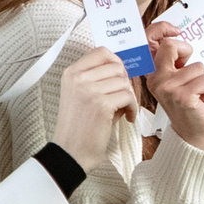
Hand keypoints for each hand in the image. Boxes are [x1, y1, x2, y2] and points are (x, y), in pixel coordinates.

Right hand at [51, 47, 136, 172]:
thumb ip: (99, 80)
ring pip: (124, 82)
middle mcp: (78, 78)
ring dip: (130, 98)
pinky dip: (133, 108)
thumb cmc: (80, 126)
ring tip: (123, 110)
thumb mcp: (82, 95)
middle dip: (125, 82)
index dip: (116, 63)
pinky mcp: (101, 104)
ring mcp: (88, 90)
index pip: (101, 52)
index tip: (120, 77)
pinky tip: (127, 118)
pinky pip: (128, 97)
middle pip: (116, 66)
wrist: (71, 151)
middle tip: (123, 98)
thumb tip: (123, 71)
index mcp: (71, 73)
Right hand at [146, 24, 203, 149]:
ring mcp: (169, 89)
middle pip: (171, 45)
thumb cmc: (189, 107)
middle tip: (193, 69)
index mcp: (154, 74)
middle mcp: (157, 80)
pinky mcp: (183, 97)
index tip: (177, 30)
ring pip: (198, 67)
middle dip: (187, 51)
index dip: (163, 29)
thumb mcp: (177, 82)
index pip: (150, 41)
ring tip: (199, 94)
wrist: (193, 136)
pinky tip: (203, 101)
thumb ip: (176, 64)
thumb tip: (184, 41)